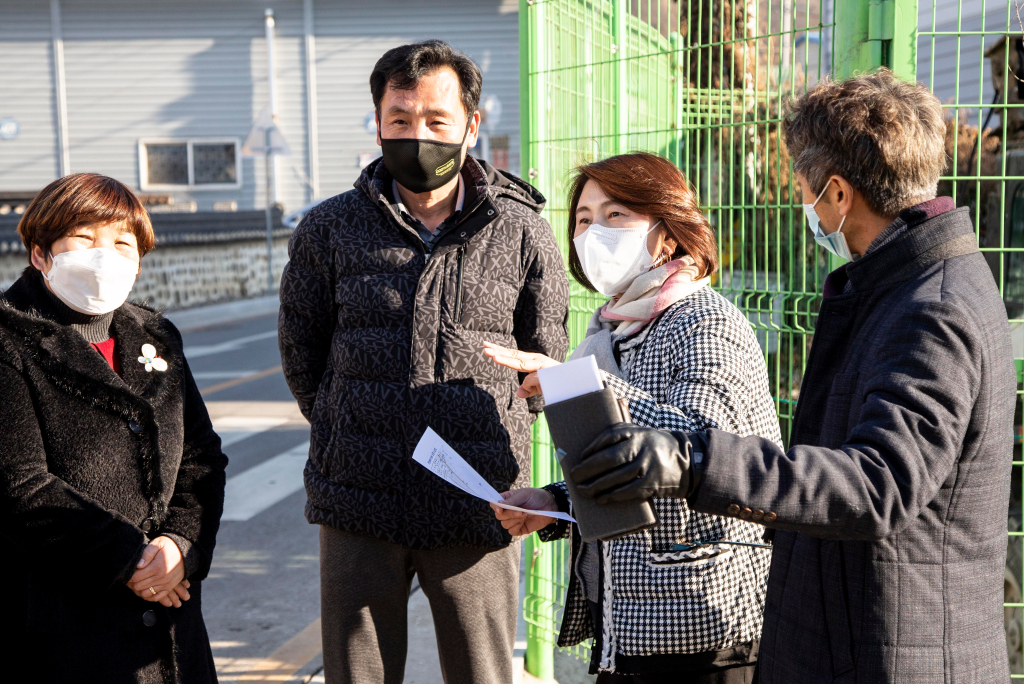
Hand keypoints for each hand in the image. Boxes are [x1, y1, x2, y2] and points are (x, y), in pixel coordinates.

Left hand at [128, 536, 185, 605]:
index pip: (136, 577)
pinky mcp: (170, 587)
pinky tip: (147, 590)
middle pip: (139, 586)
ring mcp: (166, 583)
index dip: (129, 576)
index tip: (129, 572)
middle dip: (133, 583)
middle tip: (132, 577)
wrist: (186, 551)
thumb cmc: (169, 546)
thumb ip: (146, 554)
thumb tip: (138, 565)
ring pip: (146, 594)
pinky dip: (150, 596)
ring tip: (139, 582)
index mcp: (156, 566)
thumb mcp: (158, 544)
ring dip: (140, 590)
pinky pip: (157, 597)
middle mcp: (161, 577)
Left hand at [482, 342, 559, 397]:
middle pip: (513, 354)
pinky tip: (532, 388)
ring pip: (520, 362)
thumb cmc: (559, 383)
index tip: (486, 347)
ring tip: (494, 358)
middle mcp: (536, 359)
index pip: (513, 354)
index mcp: (533, 361)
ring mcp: (542, 364)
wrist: (577, 382)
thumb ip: (529, 389)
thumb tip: (518, 392)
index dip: (499, 351)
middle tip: (484, 347)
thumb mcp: (541, 387)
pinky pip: (533, 379)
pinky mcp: (547, 371)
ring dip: (507, 360)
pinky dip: (531, 384)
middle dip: (498, 351)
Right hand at [490, 488, 557, 535]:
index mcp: (507, 500)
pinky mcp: (519, 528)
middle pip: (498, 516)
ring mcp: (513, 520)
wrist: (550, 506)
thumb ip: (511, 500)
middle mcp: (508, 510)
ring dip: (515, 520)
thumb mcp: (524, 495)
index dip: (495, 507)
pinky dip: (517, 527)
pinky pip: (512, 531)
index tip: (500, 509)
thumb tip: (498, 504)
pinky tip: (524, 521)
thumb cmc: (536, 497)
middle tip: (521, 511)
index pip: (494, 504)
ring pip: (504, 524)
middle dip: (509, 514)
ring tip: (525, 514)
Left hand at [570, 424, 698, 502]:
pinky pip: (628, 491)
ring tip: (584, 490)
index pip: (609, 436)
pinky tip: (601, 499)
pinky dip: (613, 496)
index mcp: (636, 432)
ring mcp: (647, 465)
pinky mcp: (652, 483)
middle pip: (609, 458)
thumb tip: (590, 450)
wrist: (687, 463)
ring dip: (597, 486)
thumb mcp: (642, 434)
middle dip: (588, 469)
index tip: (580, 457)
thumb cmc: (655, 448)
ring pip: (616, 477)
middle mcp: (642, 446)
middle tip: (575, 476)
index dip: (592, 448)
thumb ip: (621, 435)